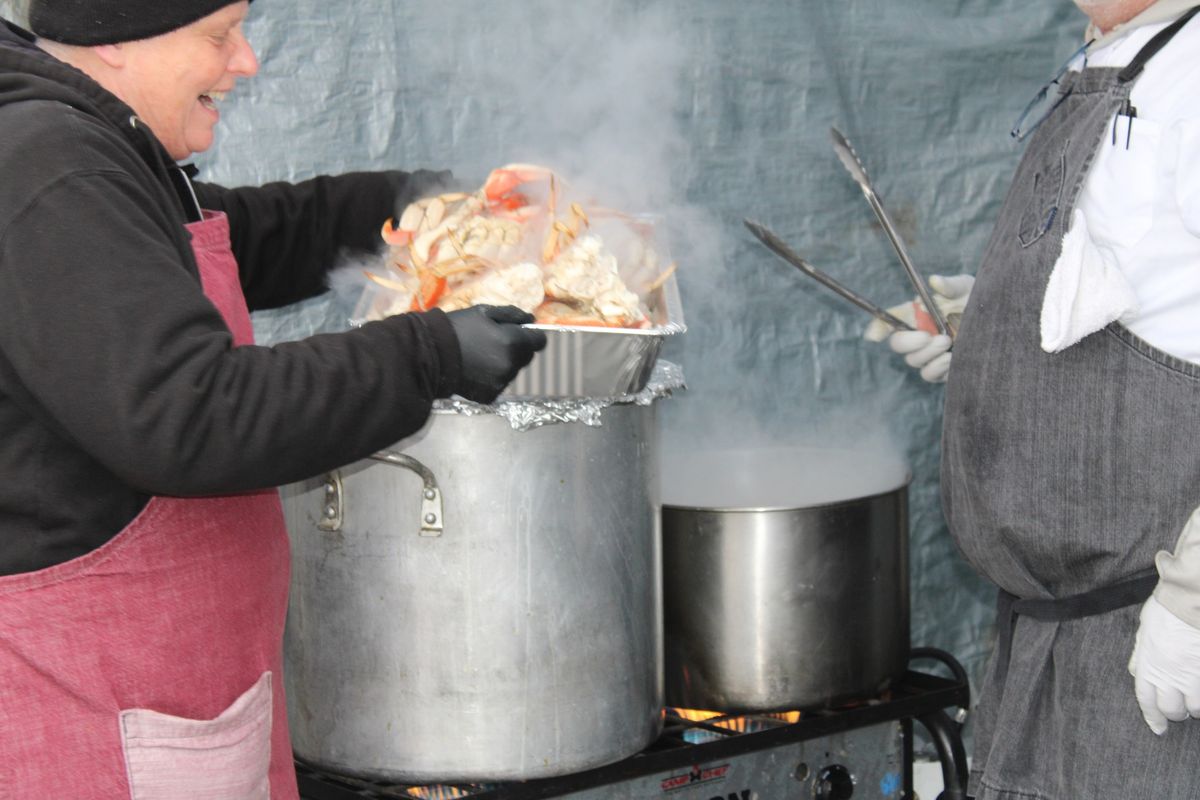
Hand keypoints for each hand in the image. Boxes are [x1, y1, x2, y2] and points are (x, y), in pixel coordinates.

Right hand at [446, 305, 547, 403]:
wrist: (430, 355)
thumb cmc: (457, 328)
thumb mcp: (484, 312)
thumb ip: (512, 315)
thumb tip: (532, 320)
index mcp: (513, 342)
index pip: (539, 342)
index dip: (530, 336)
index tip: (519, 334)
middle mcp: (511, 365)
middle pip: (526, 357)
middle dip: (516, 349)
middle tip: (493, 343)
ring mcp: (501, 382)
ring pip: (512, 371)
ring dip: (504, 364)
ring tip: (480, 357)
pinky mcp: (490, 395)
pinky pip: (499, 384)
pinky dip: (491, 378)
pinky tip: (475, 370)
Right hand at [863, 273, 973, 383]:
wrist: (1000, 320)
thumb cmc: (978, 299)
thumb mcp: (965, 288)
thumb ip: (949, 286)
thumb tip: (935, 281)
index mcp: (916, 313)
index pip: (890, 319)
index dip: (878, 327)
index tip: (874, 335)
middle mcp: (918, 334)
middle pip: (898, 344)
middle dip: (909, 343)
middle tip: (929, 336)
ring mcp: (929, 354)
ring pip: (914, 361)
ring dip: (927, 355)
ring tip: (947, 343)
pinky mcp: (942, 370)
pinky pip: (930, 374)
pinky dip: (938, 368)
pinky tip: (952, 358)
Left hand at [1128, 595, 1199, 734]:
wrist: (1189, 600)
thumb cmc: (1166, 611)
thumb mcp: (1144, 632)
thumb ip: (1141, 656)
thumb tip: (1137, 673)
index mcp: (1148, 665)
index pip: (1146, 700)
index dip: (1152, 717)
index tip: (1158, 728)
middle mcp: (1169, 676)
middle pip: (1171, 709)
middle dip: (1175, 713)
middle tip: (1179, 709)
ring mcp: (1193, 677)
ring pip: (1195, 708)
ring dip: (1195, 708)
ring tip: (1195, 700)